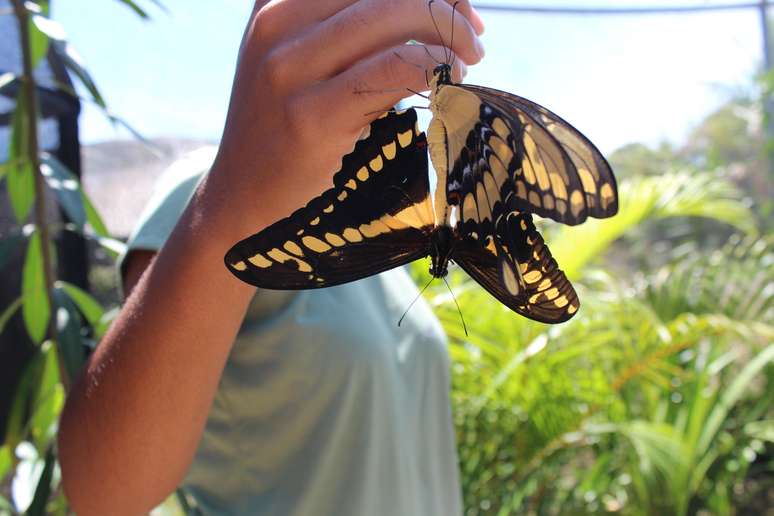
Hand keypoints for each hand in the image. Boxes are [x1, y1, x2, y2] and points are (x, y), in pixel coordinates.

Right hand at [205, 0, 484, 242]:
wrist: (244, 198)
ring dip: (448, 31)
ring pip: (392, 18)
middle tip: (473, 30)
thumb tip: (438, 3)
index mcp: (275, 2)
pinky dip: (434, 65)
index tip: (457, 2)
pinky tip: (449, 79)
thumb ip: (347, 25)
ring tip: (469, 54)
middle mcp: (277, 25)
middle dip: (443, 1)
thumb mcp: (299, 59)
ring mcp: (289, 70)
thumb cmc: (286, 127)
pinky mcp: (312, 115)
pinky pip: (394, 68)